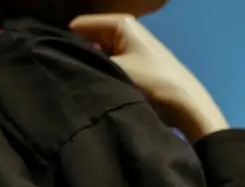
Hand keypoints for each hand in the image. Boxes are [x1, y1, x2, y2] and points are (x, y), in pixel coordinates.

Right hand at [69, 14, 228, 141]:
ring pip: (97, 56)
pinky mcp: (132, 66)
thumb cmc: (153, 83)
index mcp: (120, 23)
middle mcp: (123, 30)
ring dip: (91, 70)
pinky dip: (102, 77)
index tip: (57, 66)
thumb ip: (90, 63)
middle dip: (78, 58)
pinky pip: (108, 67)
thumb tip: (63, 63)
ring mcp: (128, 48)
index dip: (65, 44)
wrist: (186, 106)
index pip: (78, 26)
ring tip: (82, 87)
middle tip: (68, 80)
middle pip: (87, 40)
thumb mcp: (117, 71)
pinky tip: (96, 91)